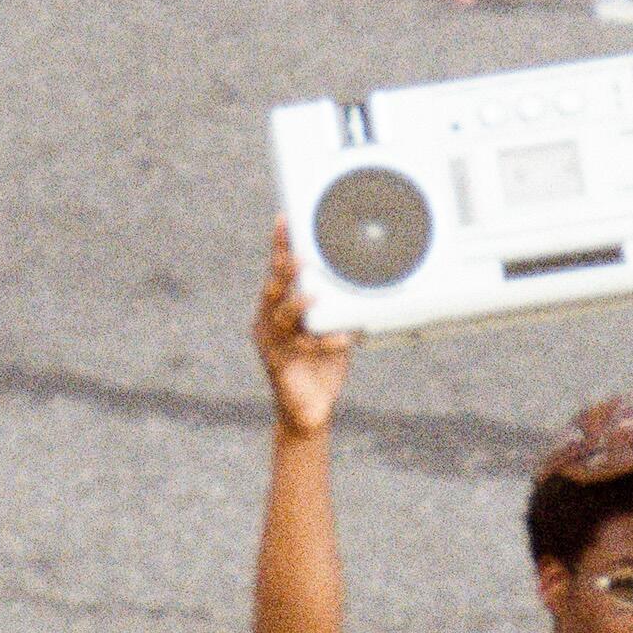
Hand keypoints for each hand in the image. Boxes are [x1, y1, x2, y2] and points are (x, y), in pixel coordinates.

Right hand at [254, 219, 354, 436]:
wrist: (309, 412)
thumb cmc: (320, 366)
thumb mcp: (332, 330)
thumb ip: (339, 309)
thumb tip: (364, 282)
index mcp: (277, 309)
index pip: (278, 271)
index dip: (280, 246)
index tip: (285, 219)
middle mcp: (268, 322)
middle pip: (272, 288)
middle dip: (285, 271)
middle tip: (300, 257)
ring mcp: (271, 344)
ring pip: (280, 316)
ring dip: (298, 304)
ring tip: (314, 297)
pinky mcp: (279, 365)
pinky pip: (300, 349)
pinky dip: (324, 342)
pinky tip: (341, 339)